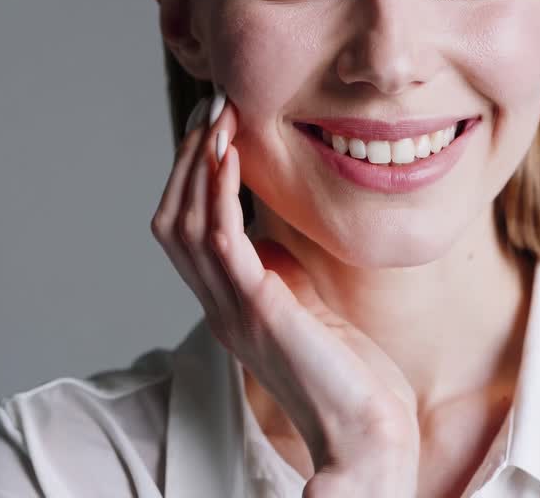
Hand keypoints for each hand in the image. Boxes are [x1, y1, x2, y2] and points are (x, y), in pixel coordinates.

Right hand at [150, 88, 418, 489]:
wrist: (367, 432)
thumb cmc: (353, 376)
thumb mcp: (310, 305)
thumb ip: (285, 269)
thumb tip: (279, 226)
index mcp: (229, 305)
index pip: (187, 231)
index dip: (192, 176)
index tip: (215, 126)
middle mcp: (219, 307)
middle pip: (172, 221)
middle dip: (187, 159)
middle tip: (210, 108)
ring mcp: (231, 310)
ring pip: (184, 225)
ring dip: (197, 165)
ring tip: (216, 117)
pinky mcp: (256, 309)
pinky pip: (219, 241)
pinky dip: (217, 193)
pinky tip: (227, 155)